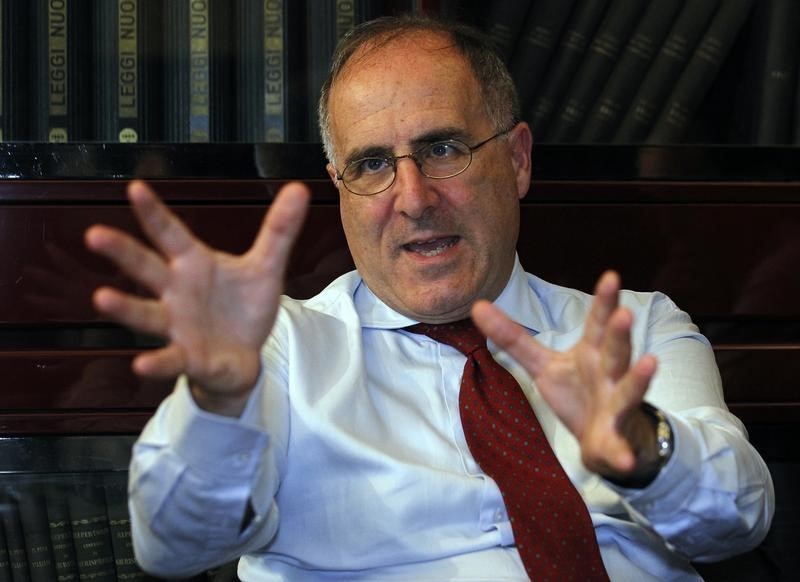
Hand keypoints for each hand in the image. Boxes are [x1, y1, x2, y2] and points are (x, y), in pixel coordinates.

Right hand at [85, 180, 309, 415]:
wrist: (244, 356)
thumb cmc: (244, 307)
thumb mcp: (266, 266)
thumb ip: (279, 230)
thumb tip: (300, 188)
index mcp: (193, 264)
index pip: (170, 233)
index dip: (154, 212)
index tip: (135, 187)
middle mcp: (176, 292)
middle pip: (146, 268)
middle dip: (122, 252)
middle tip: (95, 234)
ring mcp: (177, 325)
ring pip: (146, 313)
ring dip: (125, 307)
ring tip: (101, 298)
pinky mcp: (186, 357)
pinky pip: (168, 359)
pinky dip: (155, 363)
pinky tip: (140, 364)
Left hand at [471, 271, 660, 481]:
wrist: (607, 439)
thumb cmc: (579, 392)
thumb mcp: (543, 364)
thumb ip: (513, 338)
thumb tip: (477, 305)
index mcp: (592, 354)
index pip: (597, 324)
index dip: (604, 302)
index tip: (610, 276)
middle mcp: (609, 375)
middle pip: (616, 352)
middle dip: (620, 334)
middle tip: (625, 314)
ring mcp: (615, 407)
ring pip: (628, 391)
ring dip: (638, 379)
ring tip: (650, 363)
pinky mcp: (614, 439)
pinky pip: (619, 447)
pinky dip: (622, 455)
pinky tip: (624, 459)